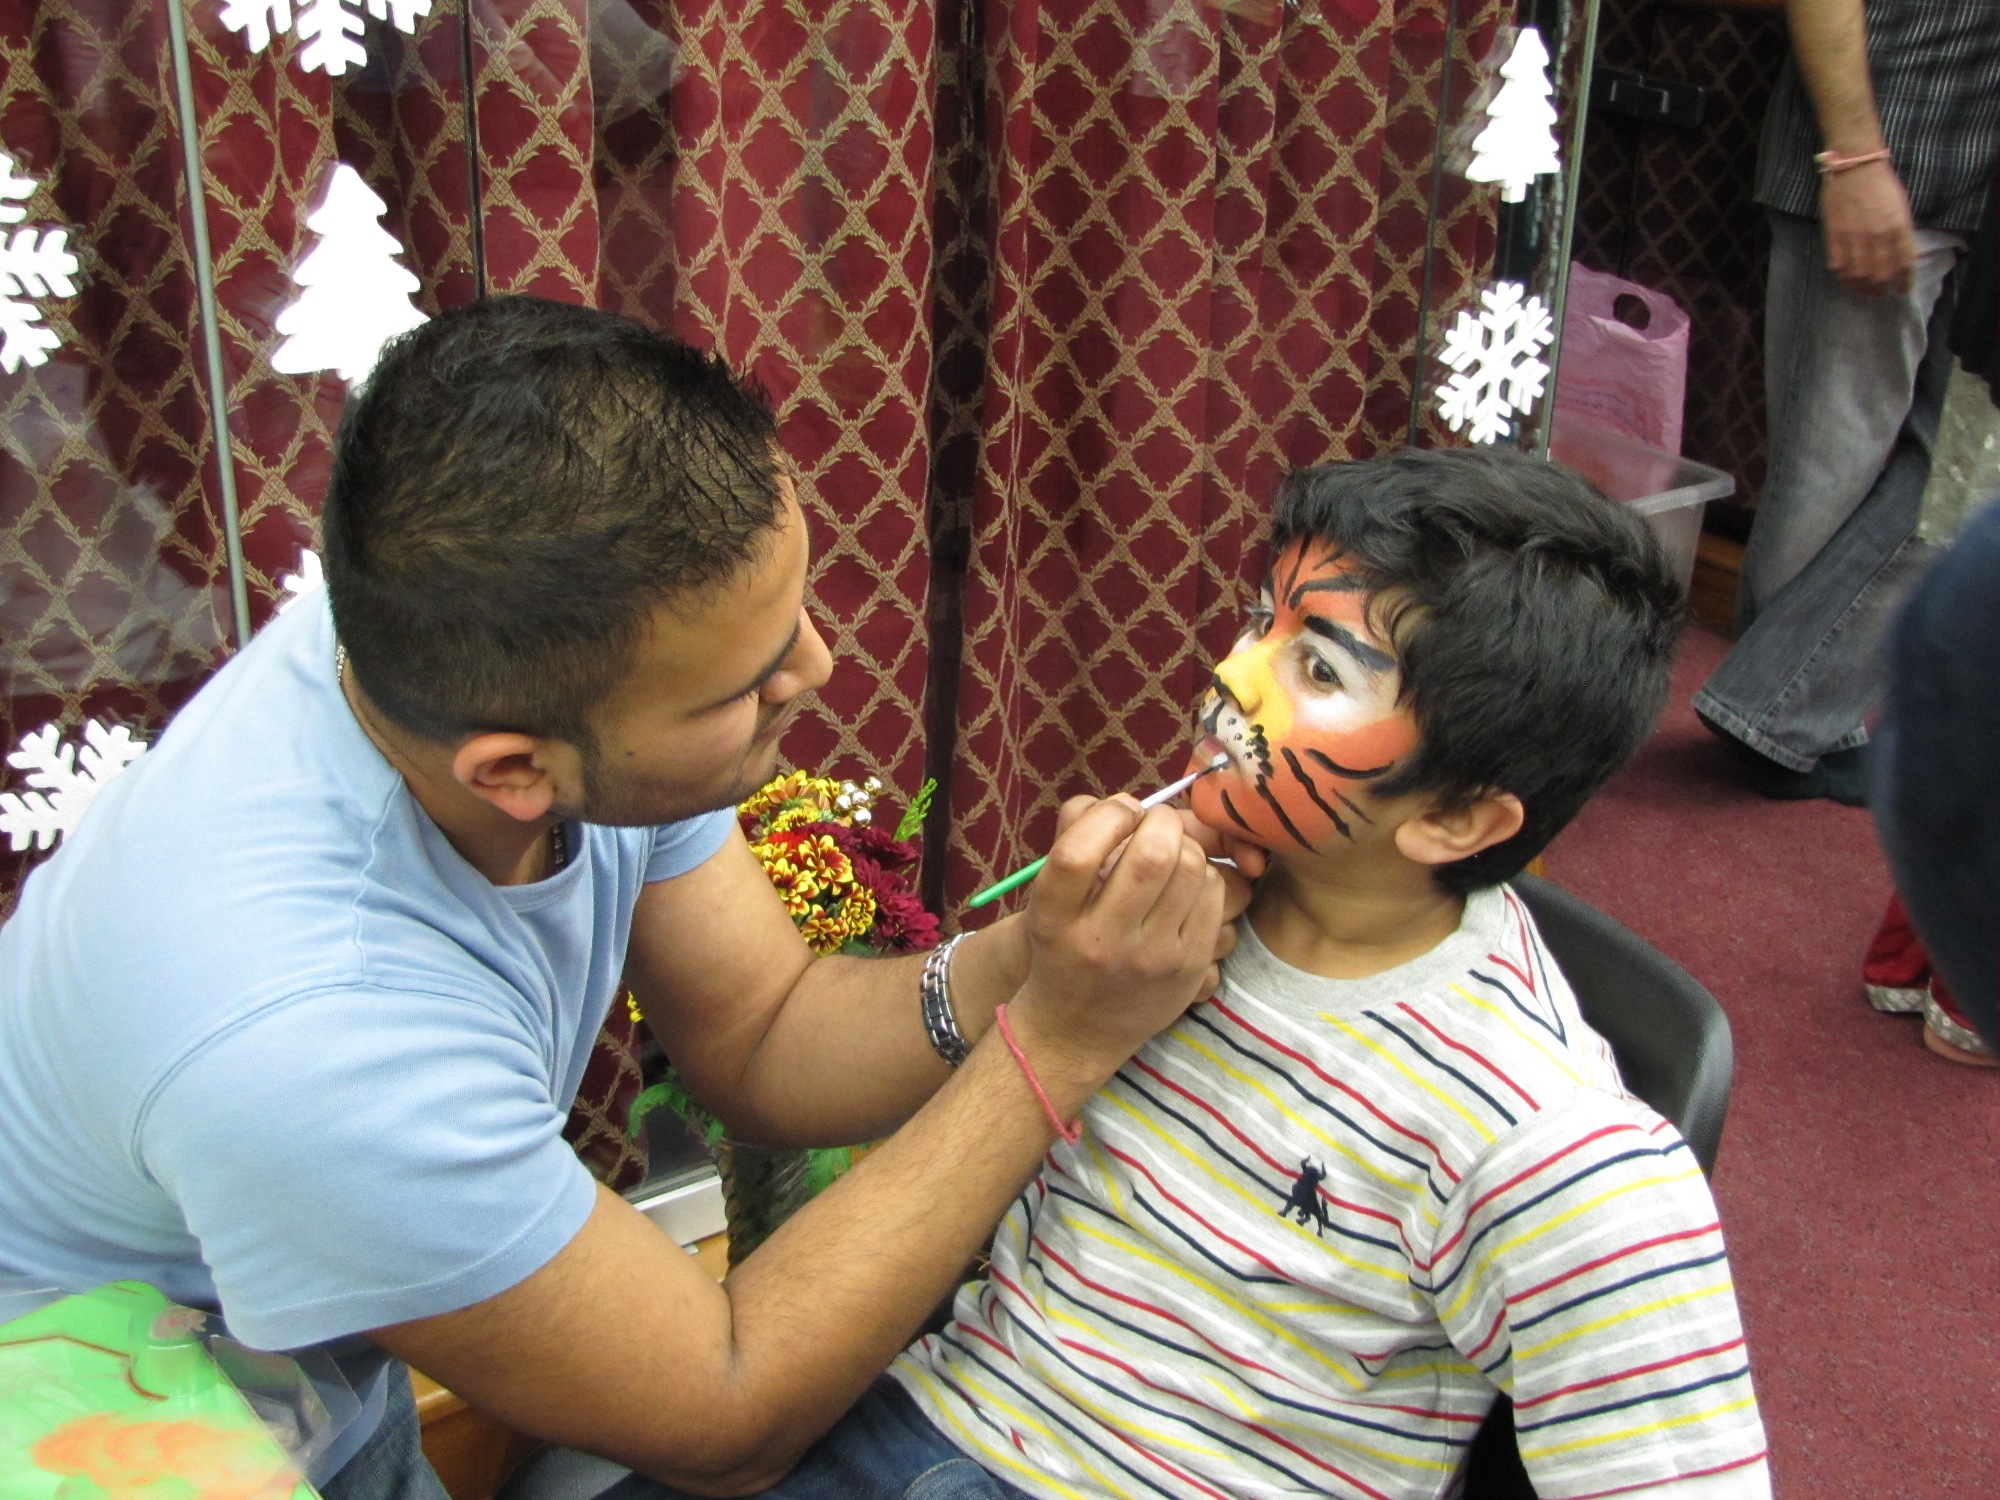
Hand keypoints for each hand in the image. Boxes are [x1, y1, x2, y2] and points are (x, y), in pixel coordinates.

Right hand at [1050, 795, 1258, 958]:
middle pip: (1150, 856)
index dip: (1108, 816)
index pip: (1077, 854)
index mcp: (1054, 918)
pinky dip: (1202, 874)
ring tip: (1170, 851)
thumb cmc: (1063, 943)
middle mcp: (1100, 942)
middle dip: (1161, 820)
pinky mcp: (1188, 968)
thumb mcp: (1047, 896)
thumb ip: (1076, 833)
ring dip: (1185, 844)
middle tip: (1156, 821)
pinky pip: (1213, 894)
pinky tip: (1184, 884)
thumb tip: (1130, 801)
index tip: (1121, 810)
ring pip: (1191, 868)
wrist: (1074, 1029)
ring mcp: (1149, 959)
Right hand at [1821, 159, 1916, 295]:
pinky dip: (1843, 276)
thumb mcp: (1901, 208)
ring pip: (1858, 275)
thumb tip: (1904, 256)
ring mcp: (1854, 238)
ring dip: (1860, 287)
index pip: (1905, 264)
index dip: (1904, 282)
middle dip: (1880, 289)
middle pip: (1880, 275)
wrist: (1854, 167)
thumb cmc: (1881, 184)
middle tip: (1879, 293)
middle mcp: (1878, 236)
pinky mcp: (1834, 237)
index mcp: (1898, 227)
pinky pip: (1838, 266)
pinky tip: (1846, 277)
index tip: (1902, 291)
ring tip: (1862, 290)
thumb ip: (1903, 233)